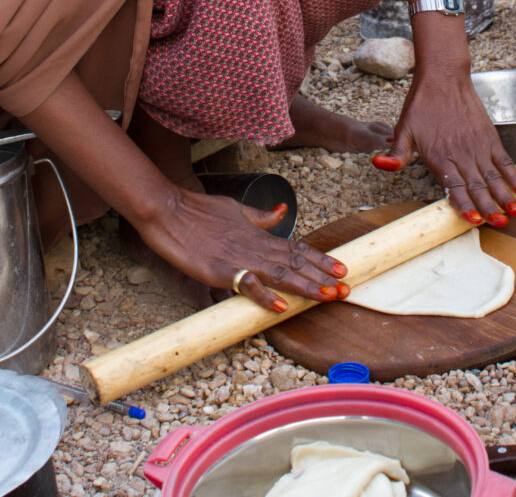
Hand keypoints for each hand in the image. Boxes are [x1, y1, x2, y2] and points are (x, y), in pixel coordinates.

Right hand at [137, 188, 349, 311]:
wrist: (169, 209)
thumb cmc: (199, 209)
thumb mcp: (235, 210)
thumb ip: (260, 217)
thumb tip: (283, 210)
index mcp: (258, 234)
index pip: (296, 247)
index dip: (320, 259)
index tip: (342, 267)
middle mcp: (254, 246)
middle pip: (295, 262)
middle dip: (321, 276)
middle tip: (346, 288)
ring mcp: (239, 258)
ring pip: (279, 273)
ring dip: (305, 286)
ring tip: (327, 296)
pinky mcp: (221, 270)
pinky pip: (247, 284)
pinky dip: (265, 295)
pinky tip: (282, 305)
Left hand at [372, 62, 515, 224]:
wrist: (443, 76)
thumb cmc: (421, 104)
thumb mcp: (403, 129)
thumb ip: (397, 153)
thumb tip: (379, 165)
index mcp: (439, 155)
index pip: (453, 186)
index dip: (464, 204)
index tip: (473, 221)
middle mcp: (460, 153)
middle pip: (477, 186)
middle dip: (489, 207)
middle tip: (499, 224)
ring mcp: (477, 146)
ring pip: (493, 176)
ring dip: (505, 196)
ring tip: (514, 213)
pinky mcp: (489, 136)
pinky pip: (504, 159)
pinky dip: (515, 175)